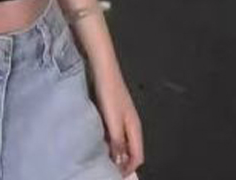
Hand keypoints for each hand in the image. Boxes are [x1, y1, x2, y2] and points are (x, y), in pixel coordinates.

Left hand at [90, 63, 143, 177]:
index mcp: (135, 127)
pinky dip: (108, 139)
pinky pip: (113, 131)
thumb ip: (117, 141)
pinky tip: (97, 139)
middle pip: (131, 149)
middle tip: (106, 168)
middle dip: (122, 161)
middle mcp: (131, 124)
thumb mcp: (113, 119)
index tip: (114, 175)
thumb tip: (119, 161)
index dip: (129, 168)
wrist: (103, 67)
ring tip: (100, 157)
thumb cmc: (109, 92)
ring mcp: (122, 116)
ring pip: (121, 140)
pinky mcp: (112, 109)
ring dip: (114, 150)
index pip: (138, 156)